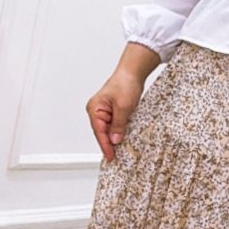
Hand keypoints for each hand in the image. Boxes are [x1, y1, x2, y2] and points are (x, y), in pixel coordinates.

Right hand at [87, 44, 160, 161]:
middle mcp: (96, 111)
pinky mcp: (112, 112)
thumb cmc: (125, 83)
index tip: (110, 157)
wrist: (133, 71)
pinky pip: (114, 126)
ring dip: (115, 138)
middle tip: (116, 157)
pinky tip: (123, 138)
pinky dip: (118, 132)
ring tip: (121, 150)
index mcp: (94, 109)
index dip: (105, 146)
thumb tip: (115, 140)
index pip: (99, 132)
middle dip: (109, 144)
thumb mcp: (123, 106)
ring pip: (108, 130)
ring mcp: (104, 112)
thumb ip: (118, 125)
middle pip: (102, 133)